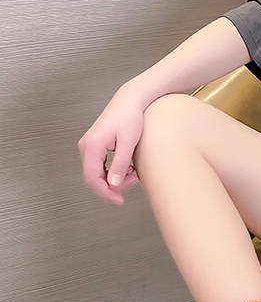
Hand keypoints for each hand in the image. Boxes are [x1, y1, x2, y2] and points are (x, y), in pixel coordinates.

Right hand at [77, 84, 146, 204]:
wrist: (129, 100)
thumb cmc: (130, 116)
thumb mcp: (128, 142)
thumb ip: (120, 164)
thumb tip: (114, 184)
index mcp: (92, 146)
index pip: (92, 178)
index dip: (106, 192)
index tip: (119, 200)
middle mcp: (86, 146)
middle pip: (93, 177)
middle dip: (112, 185)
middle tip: (132, 182)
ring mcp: (89, 145)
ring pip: (97, 172)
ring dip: (114, 178)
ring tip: (132, 174)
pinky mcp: (95, 145)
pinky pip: (100, 165)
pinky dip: (112, 170)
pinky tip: (127, 168)